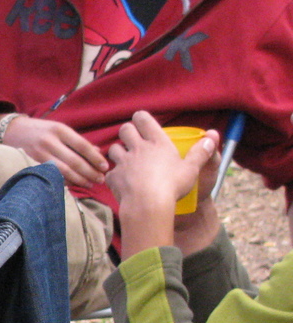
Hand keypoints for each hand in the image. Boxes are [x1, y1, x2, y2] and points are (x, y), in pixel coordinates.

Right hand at [0, 116, 108, 188]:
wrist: (11, 131)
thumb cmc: (40, 130)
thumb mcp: (58, 129)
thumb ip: (76, 140)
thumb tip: (97, 152)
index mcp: (59, 130)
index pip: (82, 145)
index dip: (94, 157)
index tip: (105, 167)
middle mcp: (50, 141)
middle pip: (74, 160)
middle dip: (89, 172)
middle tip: (100, 180)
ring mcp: (39, 154)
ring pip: (63, 171)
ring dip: (79, 179)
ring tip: (90, 184)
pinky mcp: (32, 164)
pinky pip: (52, 175)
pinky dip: (64, 181)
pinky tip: (74, 185)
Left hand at [107, 111, 219, 257]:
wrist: (147, 204)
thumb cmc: (172, 185)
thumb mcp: (191, 168)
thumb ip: (201, 152)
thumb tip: (212, 137)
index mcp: (157, 142)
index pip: (143, 118)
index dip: (140, 118)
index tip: (142, 122)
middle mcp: (137, 148)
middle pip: (124, 129)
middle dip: (127, 132)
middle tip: (134, 140)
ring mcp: (123, 162)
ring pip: (113, 149)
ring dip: (118, 152)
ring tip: (127, 160)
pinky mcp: (113, 177)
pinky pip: (110, 172)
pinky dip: (114, 176)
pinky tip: (122, 182)